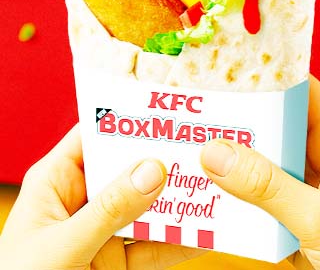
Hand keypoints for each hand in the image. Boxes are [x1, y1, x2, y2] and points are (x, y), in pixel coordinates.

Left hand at [0, 125, 203, 269]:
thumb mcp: (61, 247)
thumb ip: (108, 211)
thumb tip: (153, 170)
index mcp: (58, 179)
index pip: (96, 134)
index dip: (129, 120)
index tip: (166, 114)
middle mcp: (84, 198)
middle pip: (130, 168)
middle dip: (164, 160)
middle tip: (202, 150)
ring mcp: (104, 229)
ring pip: (148, 206)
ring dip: (177, 200)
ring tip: (212, 188)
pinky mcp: (119, 259)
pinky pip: (155, 245)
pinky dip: (180, 241)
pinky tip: (205, 234)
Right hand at [201, 76, 319, 269]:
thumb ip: (266, 187)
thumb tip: (215, 153)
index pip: (299, 88)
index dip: (264, 78)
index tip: (223, 75)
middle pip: (275, 120)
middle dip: (239, 119)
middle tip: (197, 114)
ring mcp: (308, 176)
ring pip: (265, 153)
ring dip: (236, 154)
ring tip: (194, 144)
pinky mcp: (296, 202)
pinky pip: (262, 183)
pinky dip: (240, 184)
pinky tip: (211, 183)